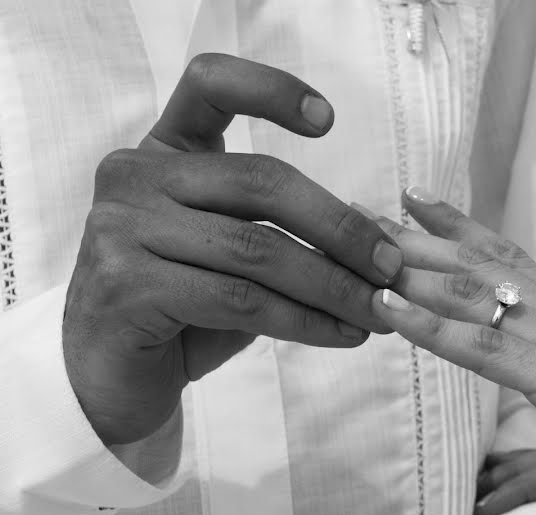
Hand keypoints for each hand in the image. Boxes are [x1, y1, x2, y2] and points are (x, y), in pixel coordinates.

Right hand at [63, 54, 402, 444]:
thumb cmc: (185, 309)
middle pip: (261, 181)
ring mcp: (122, 228)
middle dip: (340, 227)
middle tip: (392, 265)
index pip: (210, 85)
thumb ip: (286, 235)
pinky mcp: (126, 285)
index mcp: (164, 152)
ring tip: (379, 312)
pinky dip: (304, 321)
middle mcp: (135, 176)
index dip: (270, 89)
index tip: (328, 120)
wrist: (112, 376)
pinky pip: (240, 300)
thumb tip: (378, 241)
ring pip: (257, 250)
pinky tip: (341, 335)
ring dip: (333, 286)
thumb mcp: (236, 258)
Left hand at [368, 186, 535, 493]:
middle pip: (478, 262)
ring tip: (361, 244)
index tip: (418, 197)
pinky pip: (482, 347)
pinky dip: (430, 325)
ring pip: (471, 293)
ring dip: (410, 269)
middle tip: (367, 212)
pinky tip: (389, 308)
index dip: (458, 225)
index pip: (507, 255)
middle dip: (418, 237)